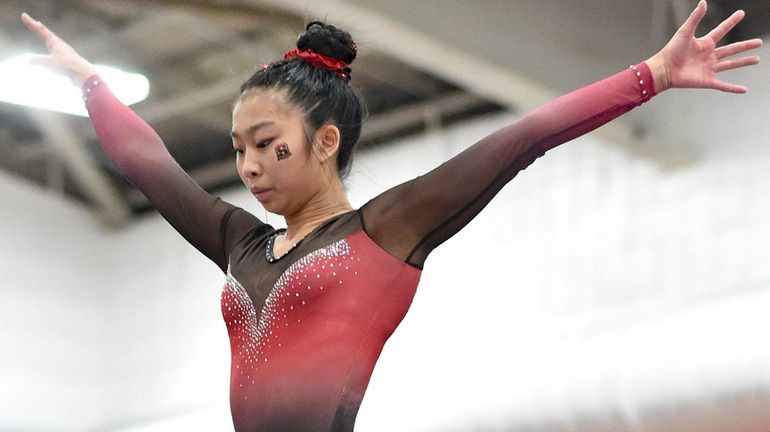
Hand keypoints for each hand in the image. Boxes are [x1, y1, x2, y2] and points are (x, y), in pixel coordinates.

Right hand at [21, 12, 97, 86]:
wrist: (83, 74)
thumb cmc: (67, 66)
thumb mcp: (49, 63)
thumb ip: (38, 61)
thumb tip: (30, 60)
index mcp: (55, 42)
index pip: (41, 31)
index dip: (31, 24)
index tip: (24, 15)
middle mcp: (60, 46)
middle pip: (47, 35)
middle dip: (40, 30)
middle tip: (36, 23)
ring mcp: (64, 53)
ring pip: (53, 43)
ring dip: (48, 39)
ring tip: (46, 36)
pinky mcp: (67, 61)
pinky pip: (56, 53)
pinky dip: (52, 49)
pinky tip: (55, 53)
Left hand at [646, 0, 761, 92]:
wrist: (664, 69)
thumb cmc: (671, 50)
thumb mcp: (685, 32)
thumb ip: (695, 18)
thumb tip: (703, 2)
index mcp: (705, 43)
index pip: (722, 30)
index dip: (731, 22)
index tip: (741, 14)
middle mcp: (709, 55)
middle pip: (732, 49)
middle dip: (745, 45)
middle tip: (759, 42)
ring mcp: (709, 68)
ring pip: (731, 64)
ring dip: (744, 62)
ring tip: (757, 59)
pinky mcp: (707, 81)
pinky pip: (723, 85)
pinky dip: (733, 88)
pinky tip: (744, 90)